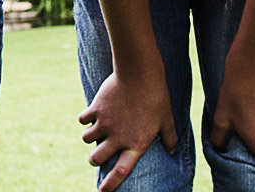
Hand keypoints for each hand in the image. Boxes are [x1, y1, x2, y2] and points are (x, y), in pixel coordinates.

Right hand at [78, 70, 177, 191]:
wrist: (139, 73)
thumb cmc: (156, 97)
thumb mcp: (167, 119)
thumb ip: (169, 137)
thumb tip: (172, 150)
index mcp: (136, 143)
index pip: (122, 171)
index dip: (111, 184)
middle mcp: (118, 137)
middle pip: (97, 158)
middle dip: (95, 160)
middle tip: (96, 158)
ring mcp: (105, 123)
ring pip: (87, 139)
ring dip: (89, 138)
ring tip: (95, 132)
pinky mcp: (95, 109)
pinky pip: (83, 120)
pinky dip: (85, 119)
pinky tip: (91, 114)